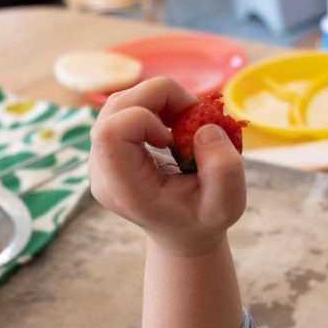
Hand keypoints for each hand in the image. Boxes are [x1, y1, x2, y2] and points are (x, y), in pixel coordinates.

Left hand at [88, 77, 246, 255]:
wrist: (180, 230)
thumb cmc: (202, 220)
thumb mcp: (228, 205)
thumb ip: (224, 169)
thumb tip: (205, 128)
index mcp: (125, 190)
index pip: (110, 133)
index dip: (145, 119)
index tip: (174, 138)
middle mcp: (102, 172)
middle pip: (116, 108)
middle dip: (159, 97)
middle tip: (192, 116)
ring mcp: (100, 158)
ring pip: (119, 102)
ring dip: (158, 99)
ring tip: (184, 121)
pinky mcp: (107, 146)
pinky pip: (124, 108)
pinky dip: (153, 104)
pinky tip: (172, 124)